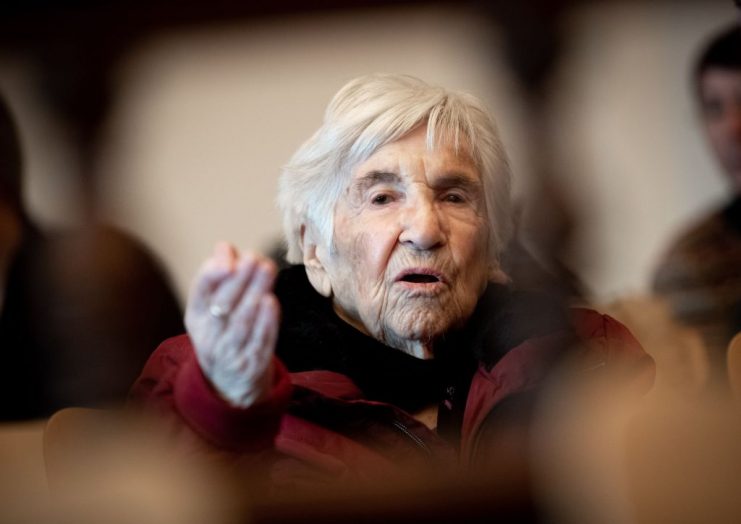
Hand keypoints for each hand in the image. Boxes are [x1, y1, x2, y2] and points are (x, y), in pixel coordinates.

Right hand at [185, 243, 279, 407]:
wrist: (229, 383)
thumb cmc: (224, 330)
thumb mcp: (213, 306)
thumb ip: (221, 273)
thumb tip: (224, 247)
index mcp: (197, 317)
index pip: (198, 294)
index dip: (210, 277)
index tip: (227, 262)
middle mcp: (208, 336)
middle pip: (223, 306)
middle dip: (239, 280)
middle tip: (255, 257)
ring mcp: (229, 353)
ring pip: (242, 322)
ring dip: (254, 294)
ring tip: (266, 271)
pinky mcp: (250, 365)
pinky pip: (259, 342)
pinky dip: (265, 323)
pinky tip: (271, 302)